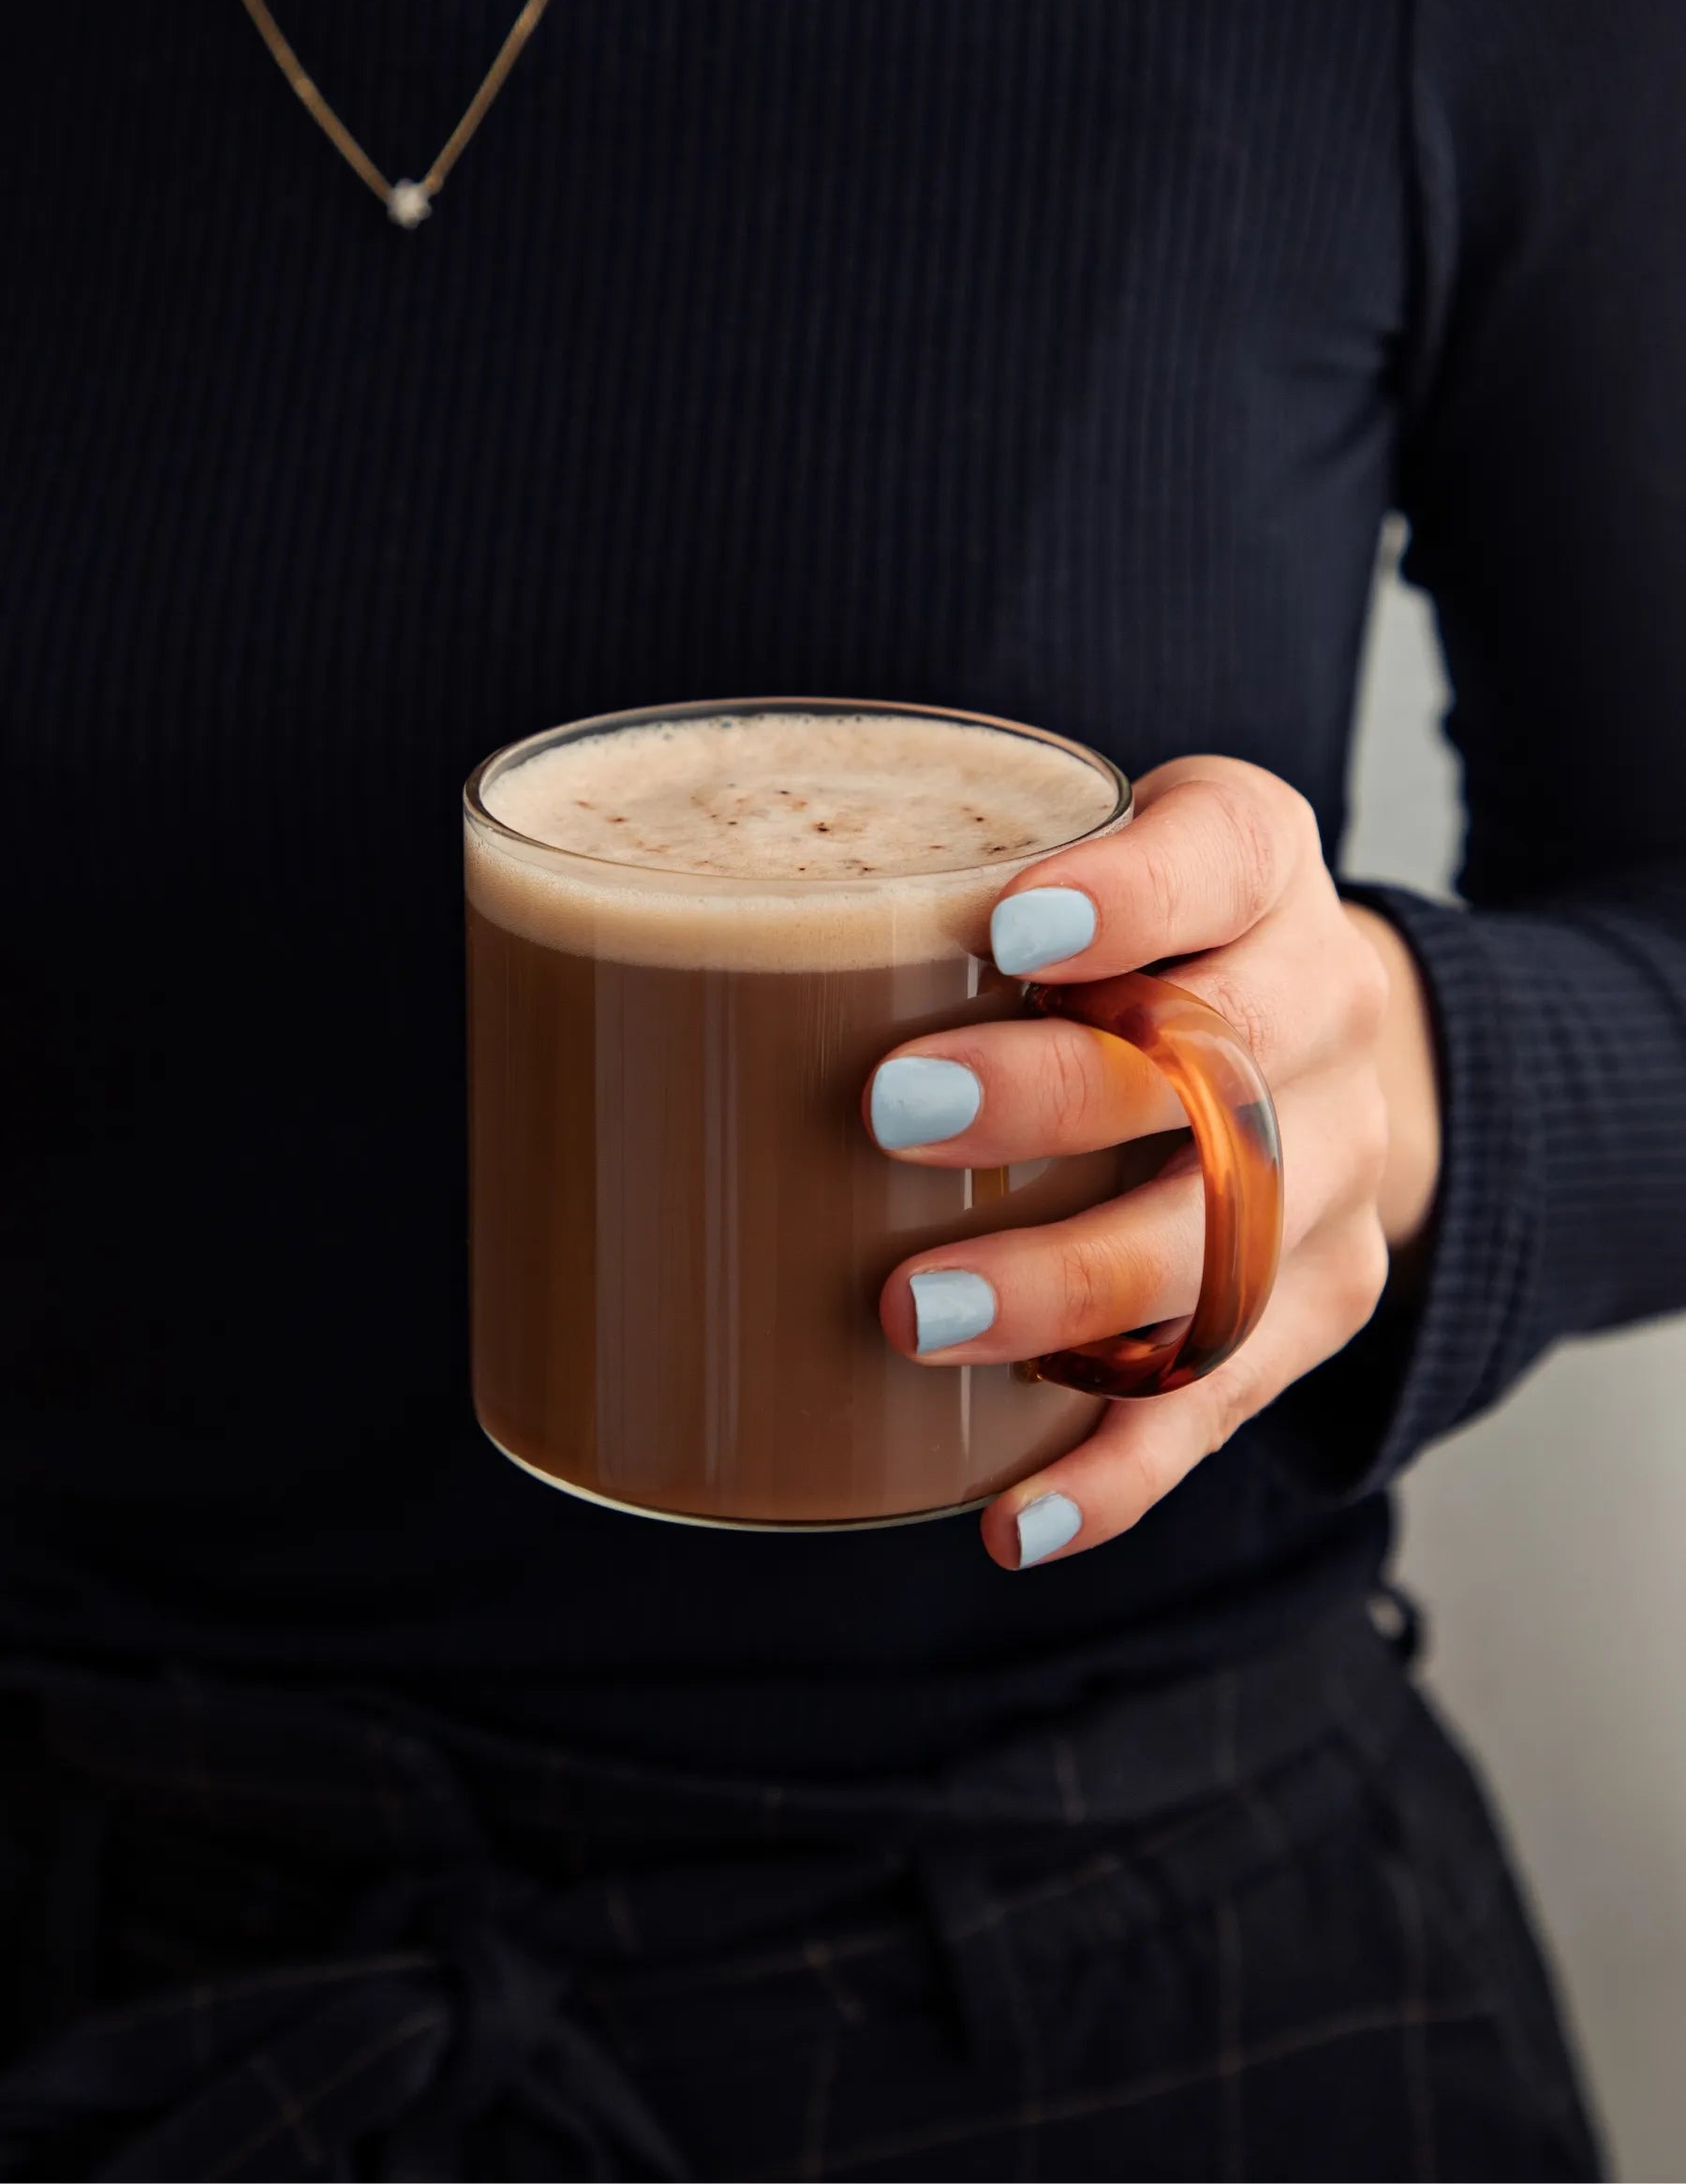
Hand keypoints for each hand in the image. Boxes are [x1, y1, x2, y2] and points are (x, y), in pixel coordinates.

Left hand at [864, 755, 1441, 1568]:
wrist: (1297, 1041)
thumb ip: (915, 890)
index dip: (1131, 896)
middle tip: (893, 1116)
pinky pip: (1228, 1400)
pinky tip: (1016, 1515)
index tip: (1008, 922)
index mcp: (1255, 864)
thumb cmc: (1116, 941)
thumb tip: (601, 975)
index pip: (1221, 857)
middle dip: (1059, 1095)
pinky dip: (1118, 1467)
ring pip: (1232, 1246)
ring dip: (1073, 1290)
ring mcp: (1337, 1167)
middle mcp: (1322, 1007)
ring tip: (920, 1317)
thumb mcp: (1055, 864)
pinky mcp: (1321, 1300)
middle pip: (1224, 1061)